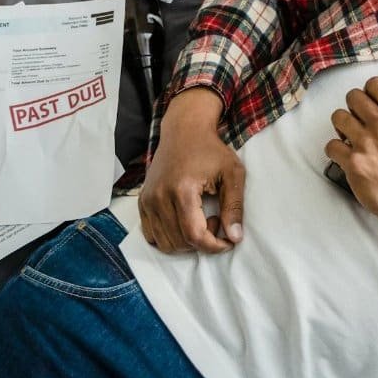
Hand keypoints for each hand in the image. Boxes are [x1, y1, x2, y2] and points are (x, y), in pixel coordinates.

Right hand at [139, 88, 244, 253]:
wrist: (184, 131)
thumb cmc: (211, 150)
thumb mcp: (232, 173)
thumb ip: (234, 206)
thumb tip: (235, 238)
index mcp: (182, 190)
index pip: (195, 235)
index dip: (214, 246)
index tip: (229, 241)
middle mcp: (159, 196)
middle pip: (180, 242)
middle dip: (204, 241)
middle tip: (217, 219)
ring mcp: (147, 200)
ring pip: (165, 242)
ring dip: (187, 241)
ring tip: (201, 218)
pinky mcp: (142, 201)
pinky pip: (152, 235)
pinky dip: (170, 237)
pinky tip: (185, 221)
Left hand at [325, 77, 377, 258]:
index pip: (375, 84)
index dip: (372, 89)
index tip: (374, 98)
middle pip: (353, 97)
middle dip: (356, 104)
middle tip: (361, 115)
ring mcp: (365, 145)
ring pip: (338, 117)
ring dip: (344, 123)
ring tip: (351, 132)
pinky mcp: (354, 165)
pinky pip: (331, 146)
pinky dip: (336, 149)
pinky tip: (346, 153)